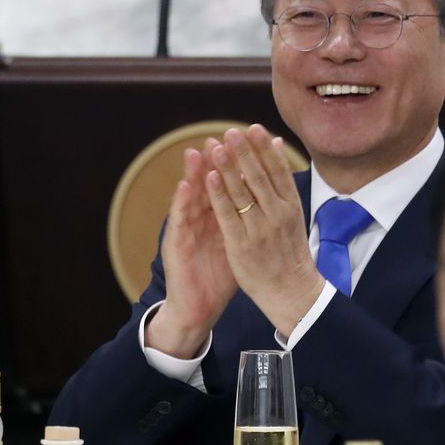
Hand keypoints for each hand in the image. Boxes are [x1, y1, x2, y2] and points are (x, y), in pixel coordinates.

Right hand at [144, 143, 239, 358]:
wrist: (198, 306)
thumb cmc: (220, 275)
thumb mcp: (239, 243)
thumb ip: (249, 220)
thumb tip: (269, 201)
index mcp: (217, 217)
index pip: (227, 185)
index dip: (237, 165)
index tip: (248, 143)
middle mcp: (199, 219)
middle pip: (207, 185)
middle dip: (215, 162)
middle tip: (220, 138)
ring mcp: (185, 230)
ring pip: (190, 198)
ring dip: (193, 174)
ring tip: (198, 153)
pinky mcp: (175, 244)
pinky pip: (179, 222)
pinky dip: (182, 203)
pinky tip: (185, 187)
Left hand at [204, 125, 326, 337]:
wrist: (292, 291)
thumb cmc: (289, 251)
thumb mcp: (293, 215)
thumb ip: (282, 183)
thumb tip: (277, 146)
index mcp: (291, 206)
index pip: (278, 171)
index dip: (265, 149)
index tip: (254, 129)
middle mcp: (277, 215)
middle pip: (259, 177)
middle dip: (245, 153)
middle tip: (232, 131)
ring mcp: (259, 229)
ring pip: (242, 193)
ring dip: (229, 168)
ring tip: (218, 146)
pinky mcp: (241, 244)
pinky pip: (228, 215)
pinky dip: (219, 195)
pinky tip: (210, 178)